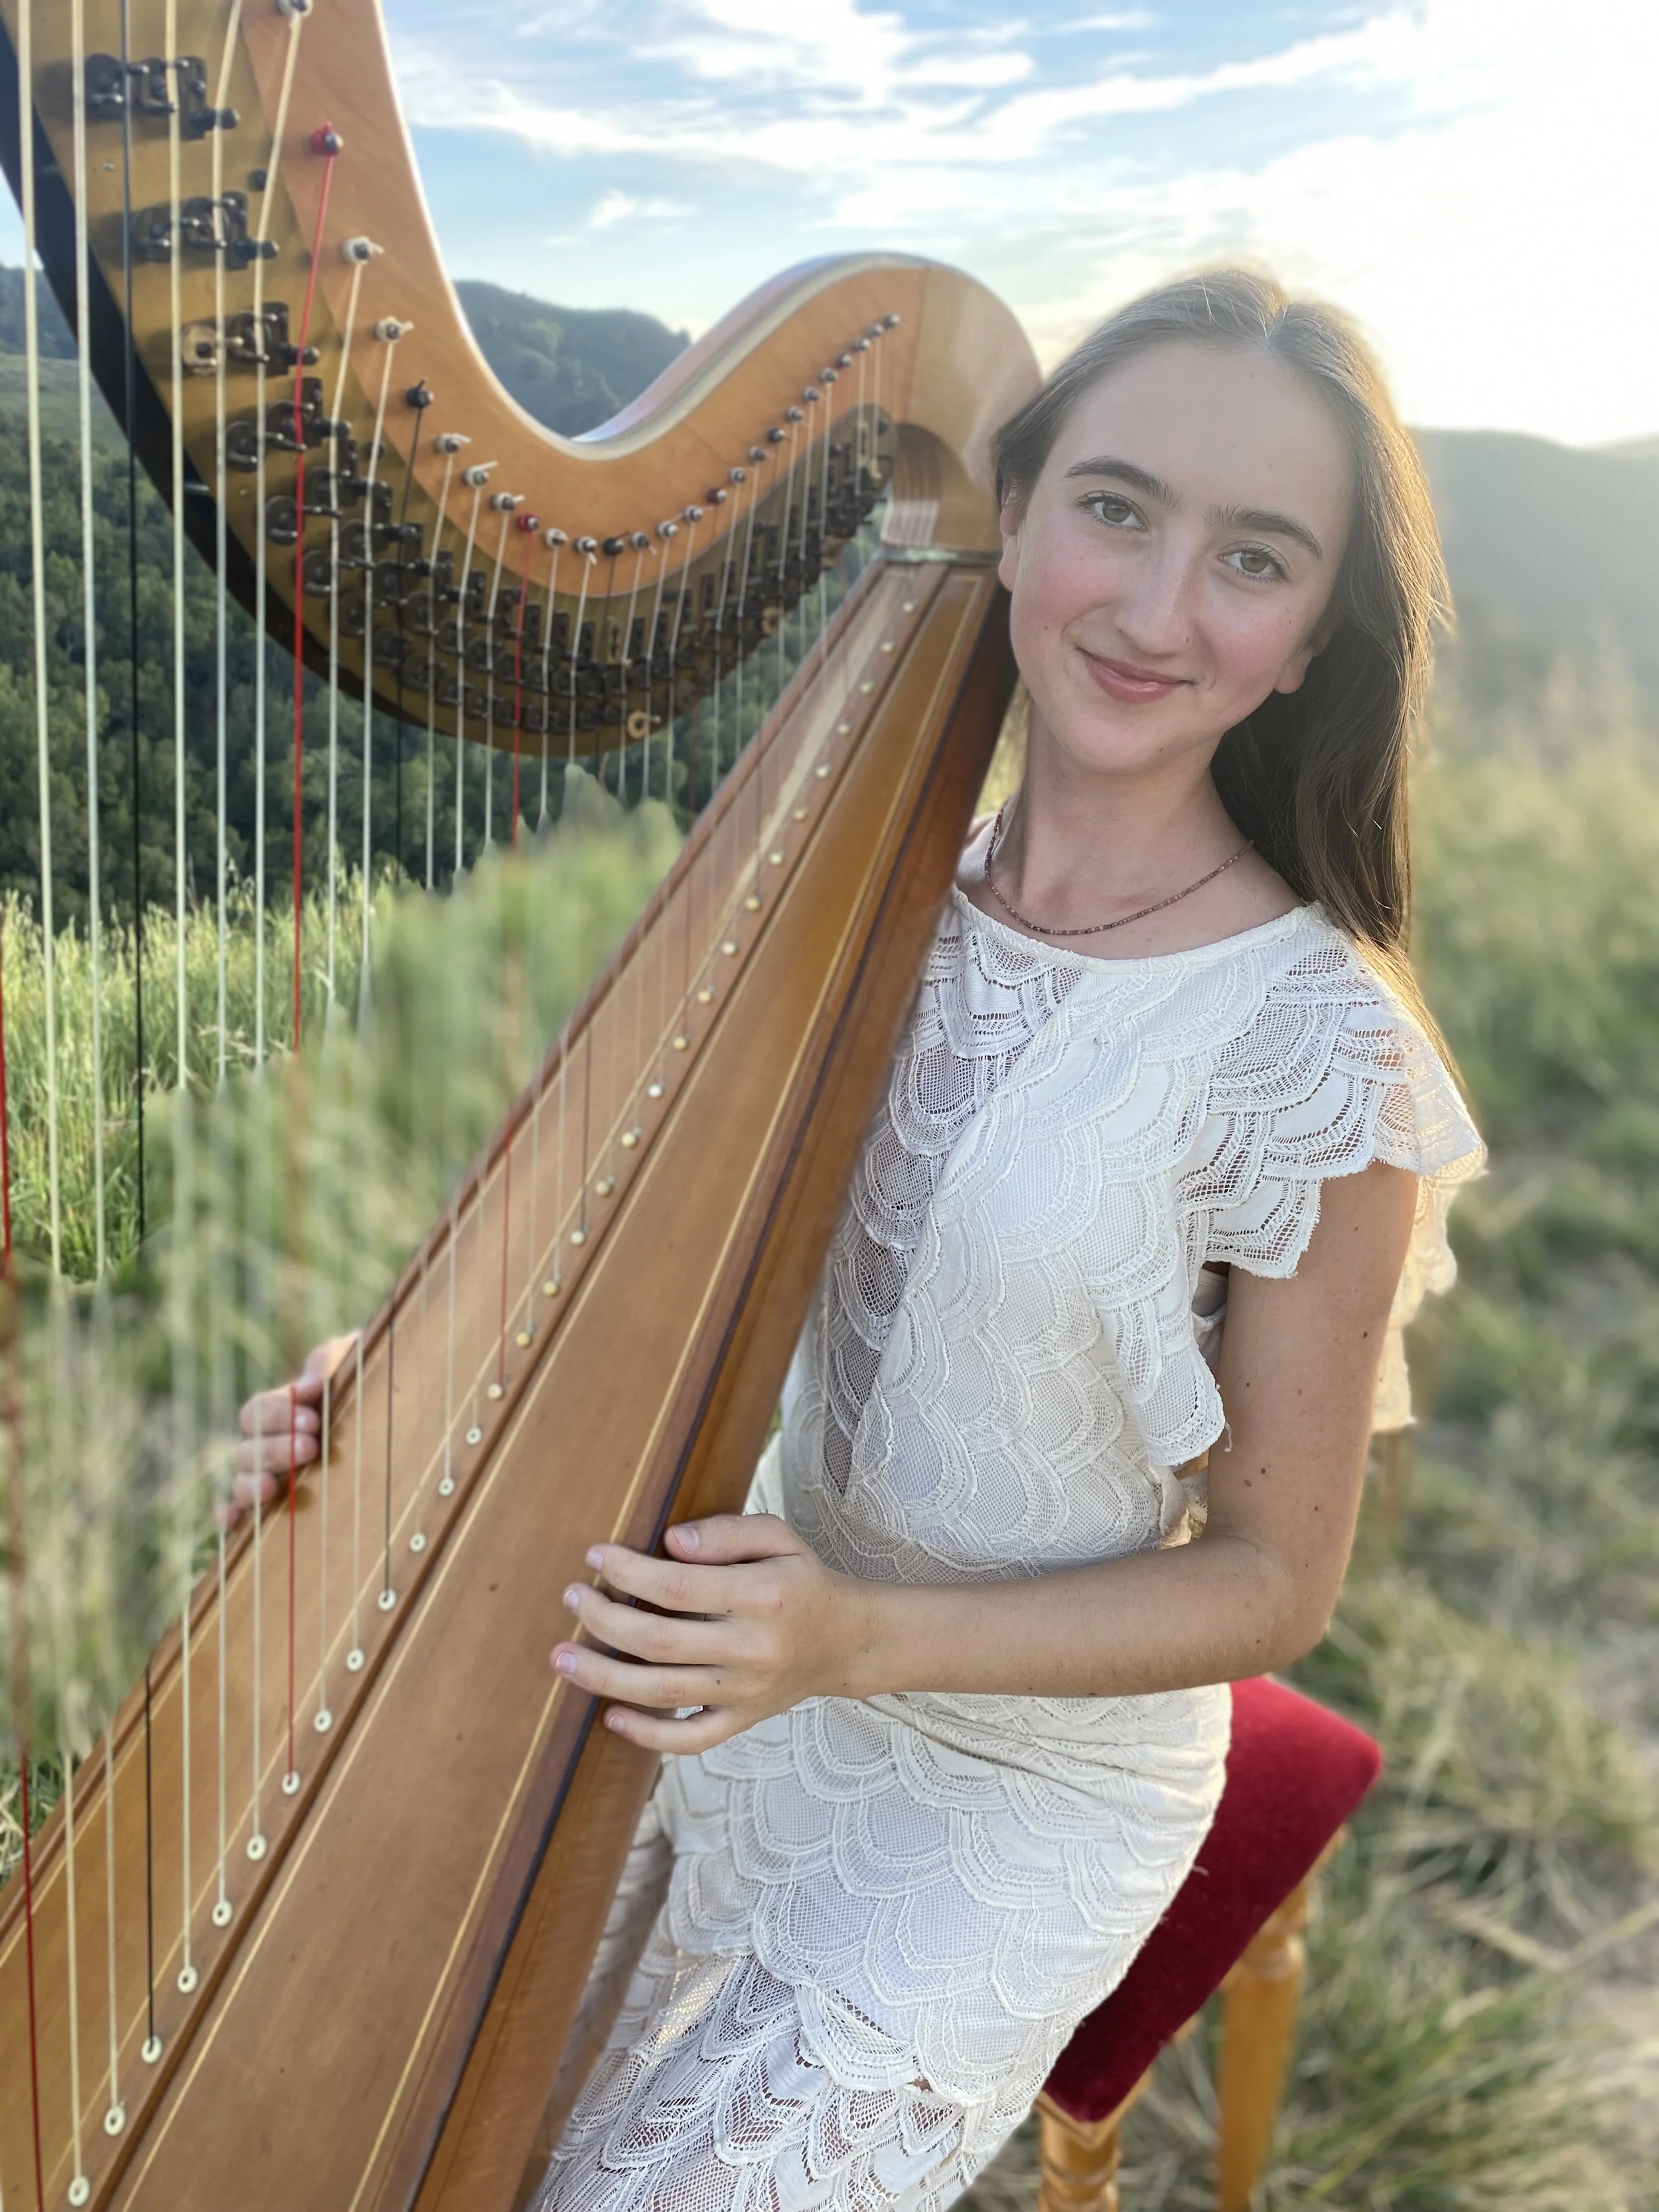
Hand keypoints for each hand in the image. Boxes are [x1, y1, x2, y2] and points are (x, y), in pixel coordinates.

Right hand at [223, 1335, 358, 1529]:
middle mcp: (271, 1447)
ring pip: (242, 1482)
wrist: (400, 1422)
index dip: (277, 1415)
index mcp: (282, 1412)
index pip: (256, 1412)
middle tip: (311, 1448)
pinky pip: (243, 1516)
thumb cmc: (373, 1390)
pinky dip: (231, 1517)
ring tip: (273, 1487)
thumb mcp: (358, 1365)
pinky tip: (233, 1519)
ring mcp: (272, 1479)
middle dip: (275, 1449)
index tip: (314, 1420)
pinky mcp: (280, 1509)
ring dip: (251, 1484)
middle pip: (247, 1450)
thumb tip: (308, 1383)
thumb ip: (331, 1360)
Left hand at [552, 1514, 874, 1753]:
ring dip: (604, 1678)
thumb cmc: (800, 1578)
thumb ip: (726, 1533)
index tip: (594, 1556)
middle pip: (661, 1642)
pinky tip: (610, 1717)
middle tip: (571, 1598)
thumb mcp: (777, 1537)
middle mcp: (754, 1649)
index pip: (679, 1587)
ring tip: (562, 1659)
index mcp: (763, 1596)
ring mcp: (746, 1692)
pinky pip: (690, 1739)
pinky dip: (647, 1735)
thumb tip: (670, 1542)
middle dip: (603, 1620)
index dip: (629, 1572)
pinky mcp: (743, 1720)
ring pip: (663, 1693)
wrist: (846, 1639)